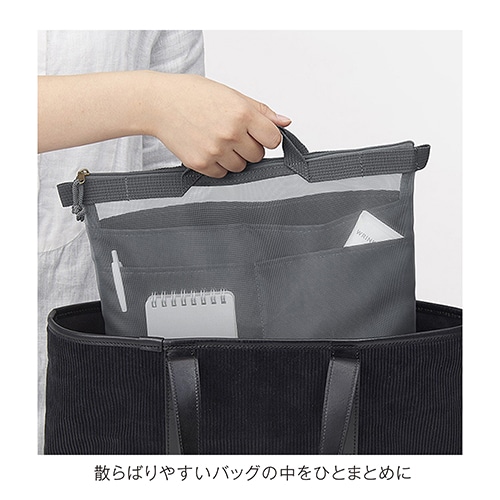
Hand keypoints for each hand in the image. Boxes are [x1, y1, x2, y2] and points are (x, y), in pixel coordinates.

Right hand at [38, 71, 290, 177]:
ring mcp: (215, 151)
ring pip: (241, 167)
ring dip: (235, 158)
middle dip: (250, 147)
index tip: (260, 134)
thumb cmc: (193, 95)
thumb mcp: (230, 94)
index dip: (268, 137)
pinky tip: (208, 149)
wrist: (158, 103)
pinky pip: (222, 174)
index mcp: (242, 113)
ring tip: (219, 141)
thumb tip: (285, 122)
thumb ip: (260, 110)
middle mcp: (230, 133)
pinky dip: (219, 165)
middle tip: (233, 135)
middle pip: (258, 156)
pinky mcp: (201, 163)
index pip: (274, 139)